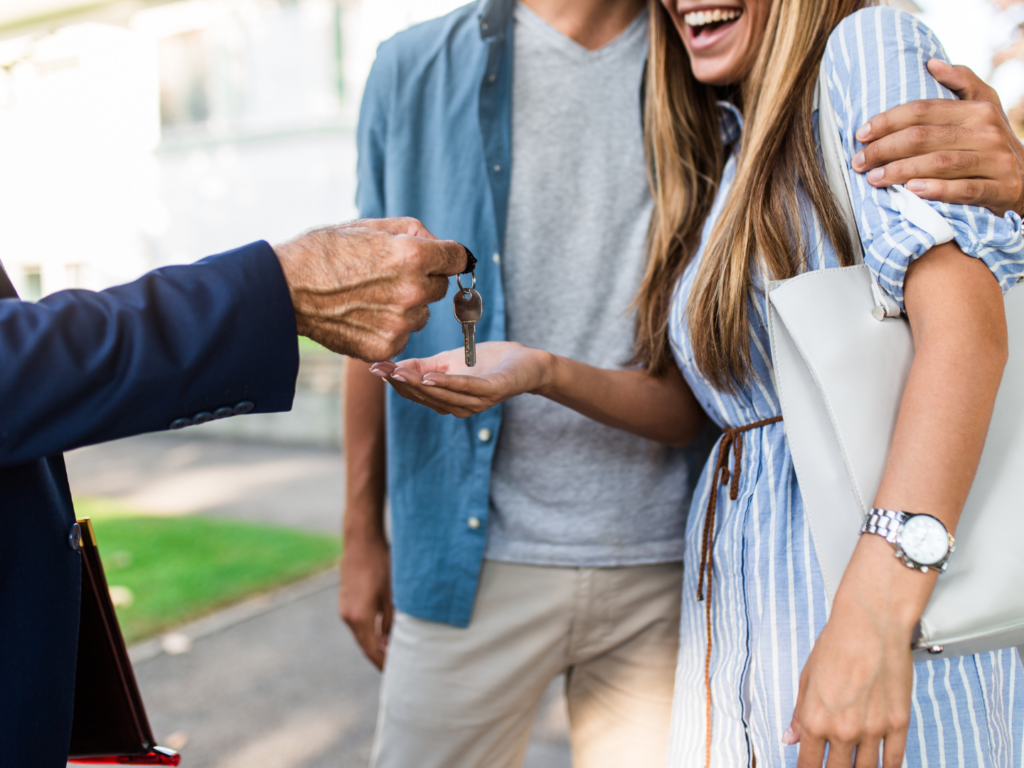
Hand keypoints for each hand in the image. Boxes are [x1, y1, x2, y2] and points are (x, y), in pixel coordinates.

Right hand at [274, 217, 469, 360]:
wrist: (284, 289)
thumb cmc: (323, 251)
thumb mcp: (369, 226)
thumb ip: (413, 232)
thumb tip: (441, 244)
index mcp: (412, 256)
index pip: (458, 258)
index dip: (450, 257)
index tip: (445, 259)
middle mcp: (412, 292)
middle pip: (440, 288)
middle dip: (423, 280)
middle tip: (389, 276)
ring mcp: (400, 323)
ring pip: (421, 314)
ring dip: (406, 307)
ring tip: (369, 297)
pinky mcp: (386, 346)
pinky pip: (403, 335)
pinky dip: (389, 328)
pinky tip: (362, 316)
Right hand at [338, 531, 392, 669]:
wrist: (361, 540)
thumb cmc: (381, 564)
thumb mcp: (392, 594)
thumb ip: (391, 620)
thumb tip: (392, 640)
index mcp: (359, 618)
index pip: (371, 651)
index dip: (384, 664)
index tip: (396, 673)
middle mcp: (348, 616)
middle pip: (365, 645)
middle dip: (380, 656)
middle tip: (397, 666)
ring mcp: (344, 607)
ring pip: (362, 634)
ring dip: (375, 642)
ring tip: (393, 650)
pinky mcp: (346, 599)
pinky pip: (358, 622)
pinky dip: (370, 630)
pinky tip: (384, 630)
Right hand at [368, 341, 552, 417]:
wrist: (527, 363)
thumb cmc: (490, 362)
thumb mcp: (450, 360)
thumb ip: (424, 365)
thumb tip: (395, 365)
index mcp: (447, 400)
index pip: (415, 393)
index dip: (394, 381)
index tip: (373, 368)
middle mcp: (459, 407)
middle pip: (425, 396)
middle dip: (401, 383)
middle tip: (380, 369)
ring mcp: (476, 402)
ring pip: (441, 395)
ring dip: (419, 385)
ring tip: (398, 373)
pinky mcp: (492, 391)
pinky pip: (466, 389)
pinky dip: (448, 383)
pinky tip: (431, 376)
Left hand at [787, 536, 930, 767]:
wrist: (870, 624)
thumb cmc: (837, 644)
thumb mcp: (807, 678)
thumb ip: (800, 714)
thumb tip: (790, 738)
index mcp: (816, 720)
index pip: (809, 764)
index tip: (809, 767)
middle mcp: (844, 730)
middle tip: (832, 764)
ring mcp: (873, 730)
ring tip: (854, 764)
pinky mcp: (898, 723)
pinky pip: (894, 760)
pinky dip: (887, 767)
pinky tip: (881, 766)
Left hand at [852, 59, 1023, 216]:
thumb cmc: (991, 144)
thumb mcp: (984, 108)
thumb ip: (962, 83)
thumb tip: (931, 62)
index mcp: (977, 110)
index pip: (923, 111)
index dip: (888, 121)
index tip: (861, 134)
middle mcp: (987, 132)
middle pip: (925, 137)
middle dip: (884, 149)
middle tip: (859, 161)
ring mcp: (996, 160)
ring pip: (940, 163)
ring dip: (901, 171)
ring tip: (874, 178)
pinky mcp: (1002, 188)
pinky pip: (965, 189)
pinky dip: (937, 190)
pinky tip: (912, 190)